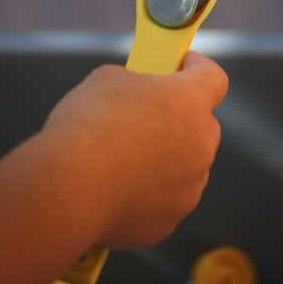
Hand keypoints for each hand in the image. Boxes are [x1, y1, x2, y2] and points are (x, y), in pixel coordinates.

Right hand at [45, 51, 227, 249]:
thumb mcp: (108, 79)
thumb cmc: (88, 125)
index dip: (196, 67)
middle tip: (148, 110)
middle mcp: (201, 144)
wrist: (69, 188)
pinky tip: (118, 184)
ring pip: (187, 163)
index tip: (180, 64)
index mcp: (190, 101)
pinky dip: (151, 190)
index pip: (213, 77)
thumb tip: (136, 96)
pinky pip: (167, 196)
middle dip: (180, 115)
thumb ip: (135, 82)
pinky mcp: (170, 219)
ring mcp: (189, 186)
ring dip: (168, 155)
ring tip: (126, 153)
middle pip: (202, 123)